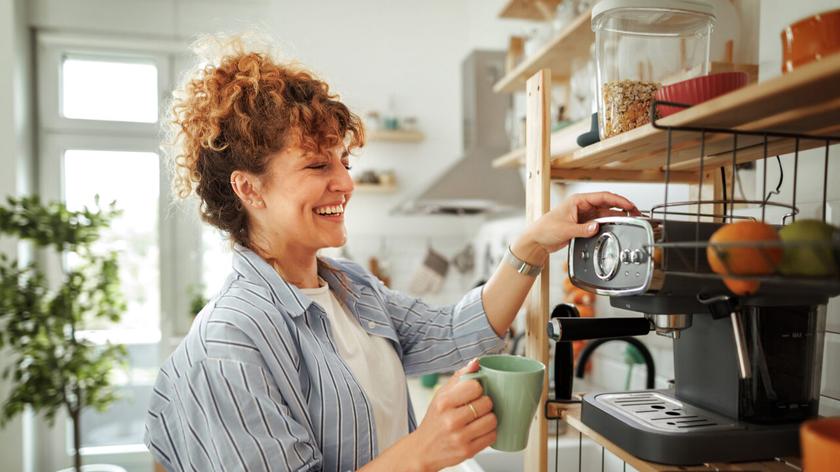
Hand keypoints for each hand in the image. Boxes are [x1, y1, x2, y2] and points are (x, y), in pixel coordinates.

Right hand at [406, 359, 496, 470]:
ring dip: (490, 418)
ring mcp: (460, 437)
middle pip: (486, 403)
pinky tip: (480, 430)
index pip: (475, 386)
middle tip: (478, 407)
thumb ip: (459, 377)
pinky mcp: (468, 451)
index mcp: (444, 402)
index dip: (478, 388)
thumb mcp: (441, 395)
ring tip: (480, 419)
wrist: (423, 450)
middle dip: (485, 403)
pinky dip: (489, 432)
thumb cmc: (434, 420)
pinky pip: (492, 437)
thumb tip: (476, 362)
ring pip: (492, 420)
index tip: (474, 392)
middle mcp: (451, 420)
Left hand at [519, 192, 638, 258]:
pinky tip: (616, 227)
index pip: (603, 197)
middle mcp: (582, 206)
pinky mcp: (583, 224)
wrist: (537, 240)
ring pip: (605, 214)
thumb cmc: (545, 229)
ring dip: (616, 217)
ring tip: (630, 221)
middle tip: (635, 214)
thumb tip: (596, 228)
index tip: (630, 206)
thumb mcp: (565, 229)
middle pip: (607, 204)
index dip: (619, 201)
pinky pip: (599, 222)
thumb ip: (582, 229)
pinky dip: (608, 224)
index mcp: (578, 200)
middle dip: (622, 208)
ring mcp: (583, 215)